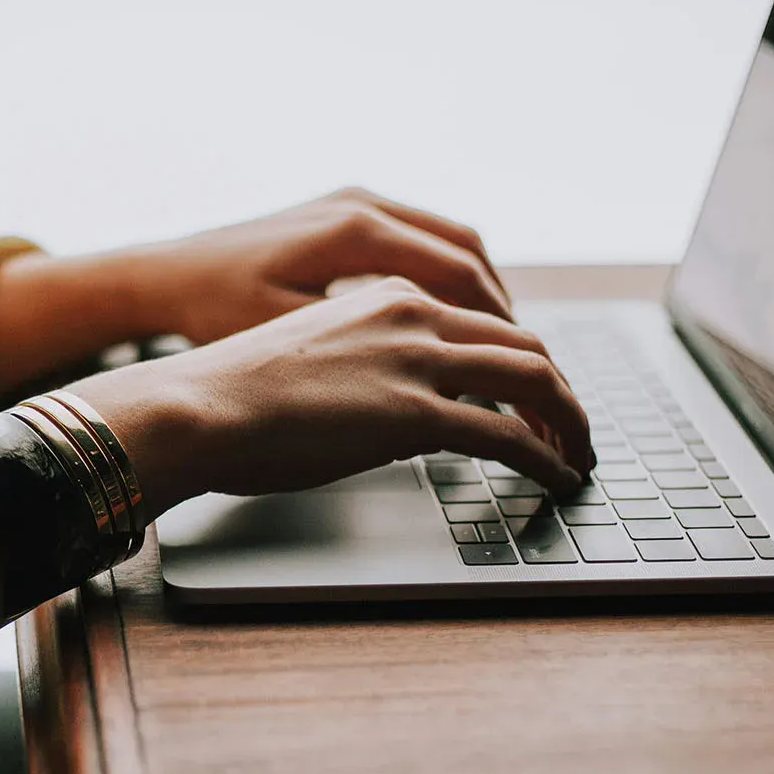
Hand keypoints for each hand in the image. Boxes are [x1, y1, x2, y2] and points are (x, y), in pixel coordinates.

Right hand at [64, 276, 592, 518]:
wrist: (195, 406)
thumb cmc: (229, 393)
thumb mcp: (309, 357)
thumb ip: (362, 367)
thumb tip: (387, 411)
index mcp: (385, 294)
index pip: (481, 320)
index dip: (520, 361)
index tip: (533, 395)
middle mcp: (411, 313)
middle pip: (523, 343)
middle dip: (560, 391)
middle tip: (573, 428)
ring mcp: (416, 359)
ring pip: (533, 379)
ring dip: (568, 421)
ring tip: (578, 456)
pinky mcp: (414, 412)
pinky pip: (509, 434)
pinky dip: (546, 457)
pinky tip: (556, 478)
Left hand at [125, 187, 511, 344]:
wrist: (163, 275)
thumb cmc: (214, 311)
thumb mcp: (290, 338)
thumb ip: (367, 353)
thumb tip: (438, 384)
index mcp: (356, 232)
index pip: (460, 276)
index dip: (500, 328)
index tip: (523, 369)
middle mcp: (362, 205)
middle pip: (467, 252)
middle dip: (502, 310)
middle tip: (527, 362)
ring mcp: (353, 201)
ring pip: (449, 240)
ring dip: (479, 290)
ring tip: (498, 343)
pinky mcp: (342, 211)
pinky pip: (419, 237)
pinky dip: (446, 275)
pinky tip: (449, 318)